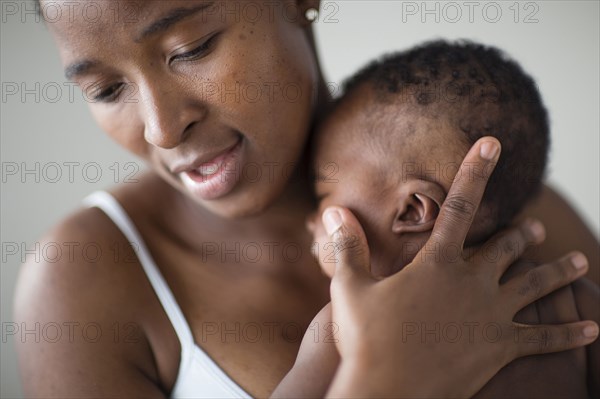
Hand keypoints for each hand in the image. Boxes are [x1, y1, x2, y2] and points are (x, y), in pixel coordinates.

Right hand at [316, 137, 598, 397]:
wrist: (387, 392)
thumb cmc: (365, 339)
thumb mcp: (350, 289)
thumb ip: (347, 246)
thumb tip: (332, 209)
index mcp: (438, 264)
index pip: (460, 206)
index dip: (474, 171)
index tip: (492, 144)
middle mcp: (472, 284)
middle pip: (507, 248)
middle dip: (523, 235)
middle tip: (537, 228)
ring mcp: (491, 317)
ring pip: (533, 286)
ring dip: (557, 273)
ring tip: (579, 263)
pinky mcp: (500, 349)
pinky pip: (543, 339)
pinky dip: (568, 333)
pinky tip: (592, 329)